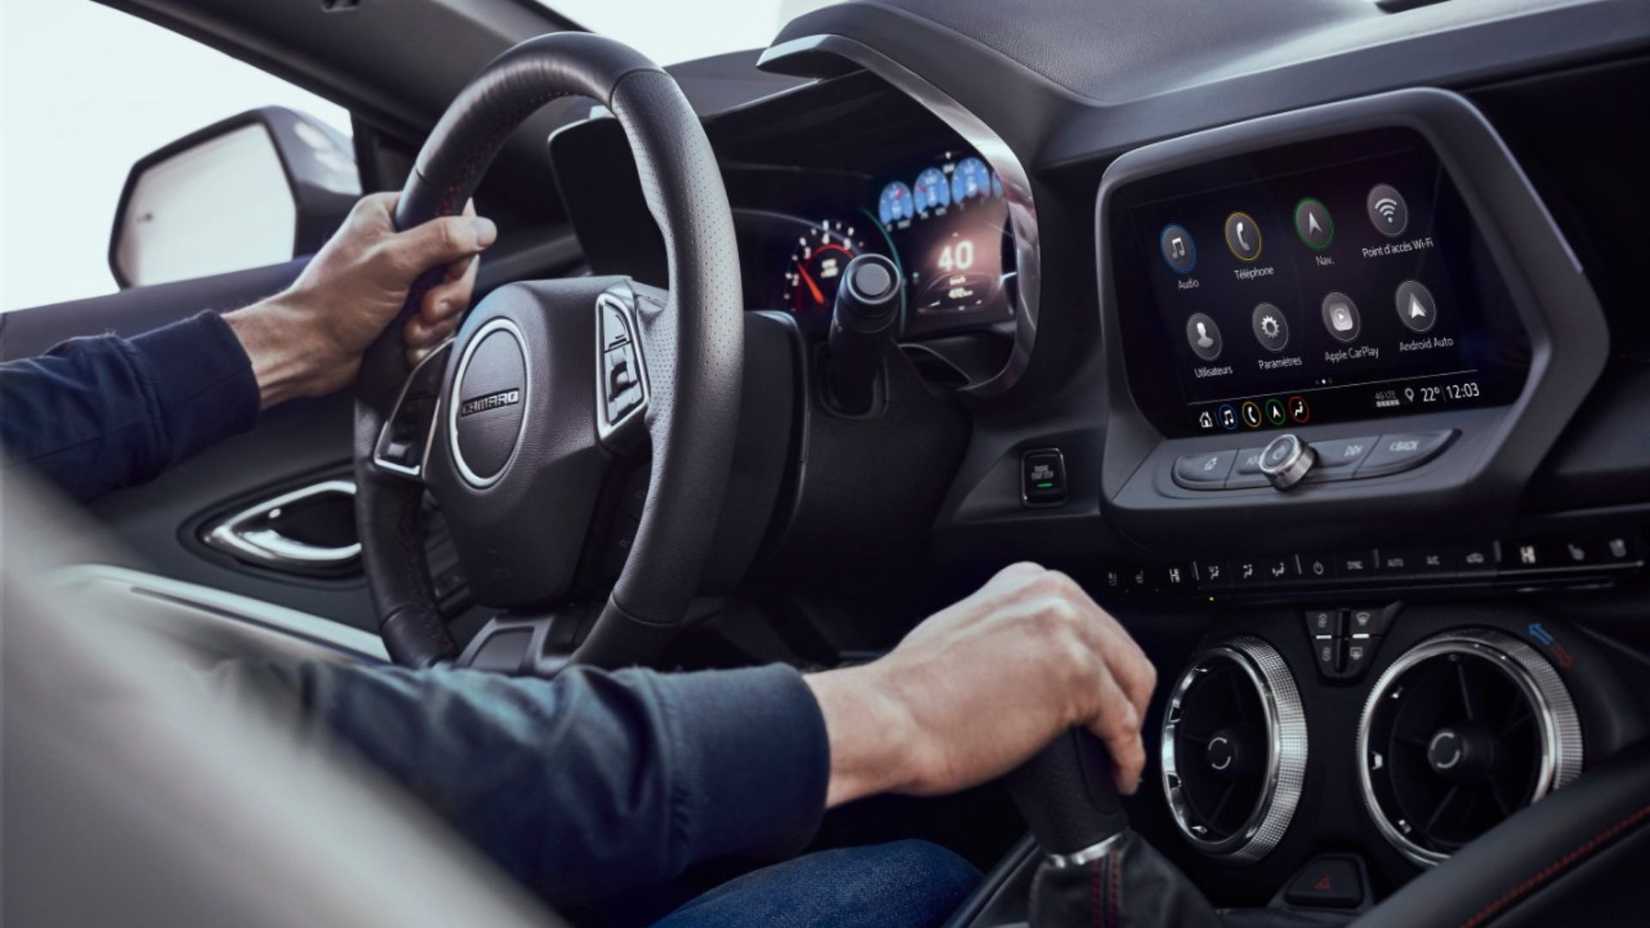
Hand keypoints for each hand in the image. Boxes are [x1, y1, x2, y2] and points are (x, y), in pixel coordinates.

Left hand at [224, 192, 497, 408]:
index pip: (452, 214)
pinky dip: (428, 336)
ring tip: (410, 329)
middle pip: (458, 262)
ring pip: (451, 295)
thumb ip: (441, 240)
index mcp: (390, 215)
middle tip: (427, 307)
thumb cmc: (332, 303)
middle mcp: (399, 243)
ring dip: (436, 320)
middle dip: (448, 293)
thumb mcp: (392, 262)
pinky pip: (439, 320)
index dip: (461, 244)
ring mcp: (404, 278)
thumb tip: (482, 228)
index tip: (449, 268)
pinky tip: (407, 340)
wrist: (309, 350)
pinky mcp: (405, 309)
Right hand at [805, 562, 1156, 806]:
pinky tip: (1118, 773)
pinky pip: (1124, 726)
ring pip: (1133, 686)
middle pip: (1123, 651)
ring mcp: (1067, 632)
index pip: (1093, 623)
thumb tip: (1042, 667)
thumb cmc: (913, 691)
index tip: (1103, 698)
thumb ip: (1014, 633)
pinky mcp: (1077, 677)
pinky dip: (1128, 757)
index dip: (1104, 669)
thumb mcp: (971, 631)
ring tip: (1118, 759)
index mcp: (1027, 581)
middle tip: (1114, 736)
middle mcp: (1053, 596)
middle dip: (1125, 699)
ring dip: (1131, 729)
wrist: (890, 718)